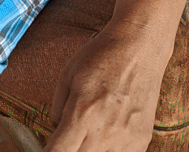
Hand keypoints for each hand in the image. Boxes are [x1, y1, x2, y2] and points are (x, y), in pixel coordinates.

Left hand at [44, 24, 168, 151]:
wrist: (139, 47)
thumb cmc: (101, 56)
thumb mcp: (67, 75)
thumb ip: (57, 109)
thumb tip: (55, 131)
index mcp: (82, 114)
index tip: (48, 148)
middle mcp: (105, 132)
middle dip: (69, 149)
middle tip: (68, 135)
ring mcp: (126, 140)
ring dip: (89, 149)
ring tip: (89, 130)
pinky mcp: (141, 141)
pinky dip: (109, 148)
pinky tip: (107, 132)